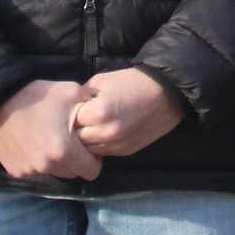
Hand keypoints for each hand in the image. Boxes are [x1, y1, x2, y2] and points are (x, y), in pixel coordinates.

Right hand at [0, 78, 102, 180]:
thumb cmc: (37, 95)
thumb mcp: (71, 92)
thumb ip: (92, 106)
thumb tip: (105, 114)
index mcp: (64, 150)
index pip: (92, 171)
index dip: (94, 159)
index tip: (87, 146)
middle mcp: (47, 166)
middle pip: (73, 174)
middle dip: (76, 161)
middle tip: (70, 142)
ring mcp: (30, 170)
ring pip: (55, 174)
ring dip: (57, 162)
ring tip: (51, 140)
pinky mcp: (15, 171)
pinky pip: (36, 171)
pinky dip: (38, 162)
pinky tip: (34, 143)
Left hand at [71, 68, 185, 157]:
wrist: (166, 94)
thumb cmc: (133, 82)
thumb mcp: (103, 81)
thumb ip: (82, 96)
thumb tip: (70, 108)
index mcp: (98, 113)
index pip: (69, 122)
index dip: (68, 115)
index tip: (71, 111)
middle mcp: (106, 133)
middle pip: (76, 141)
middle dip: (74, 131)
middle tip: (77, 122)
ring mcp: (116, 145)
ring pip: (88, 152)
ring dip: (85, 142)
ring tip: (88, 129)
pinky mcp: (125, 151)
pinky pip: (103, 153)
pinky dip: (99, 145)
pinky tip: (101, 134)